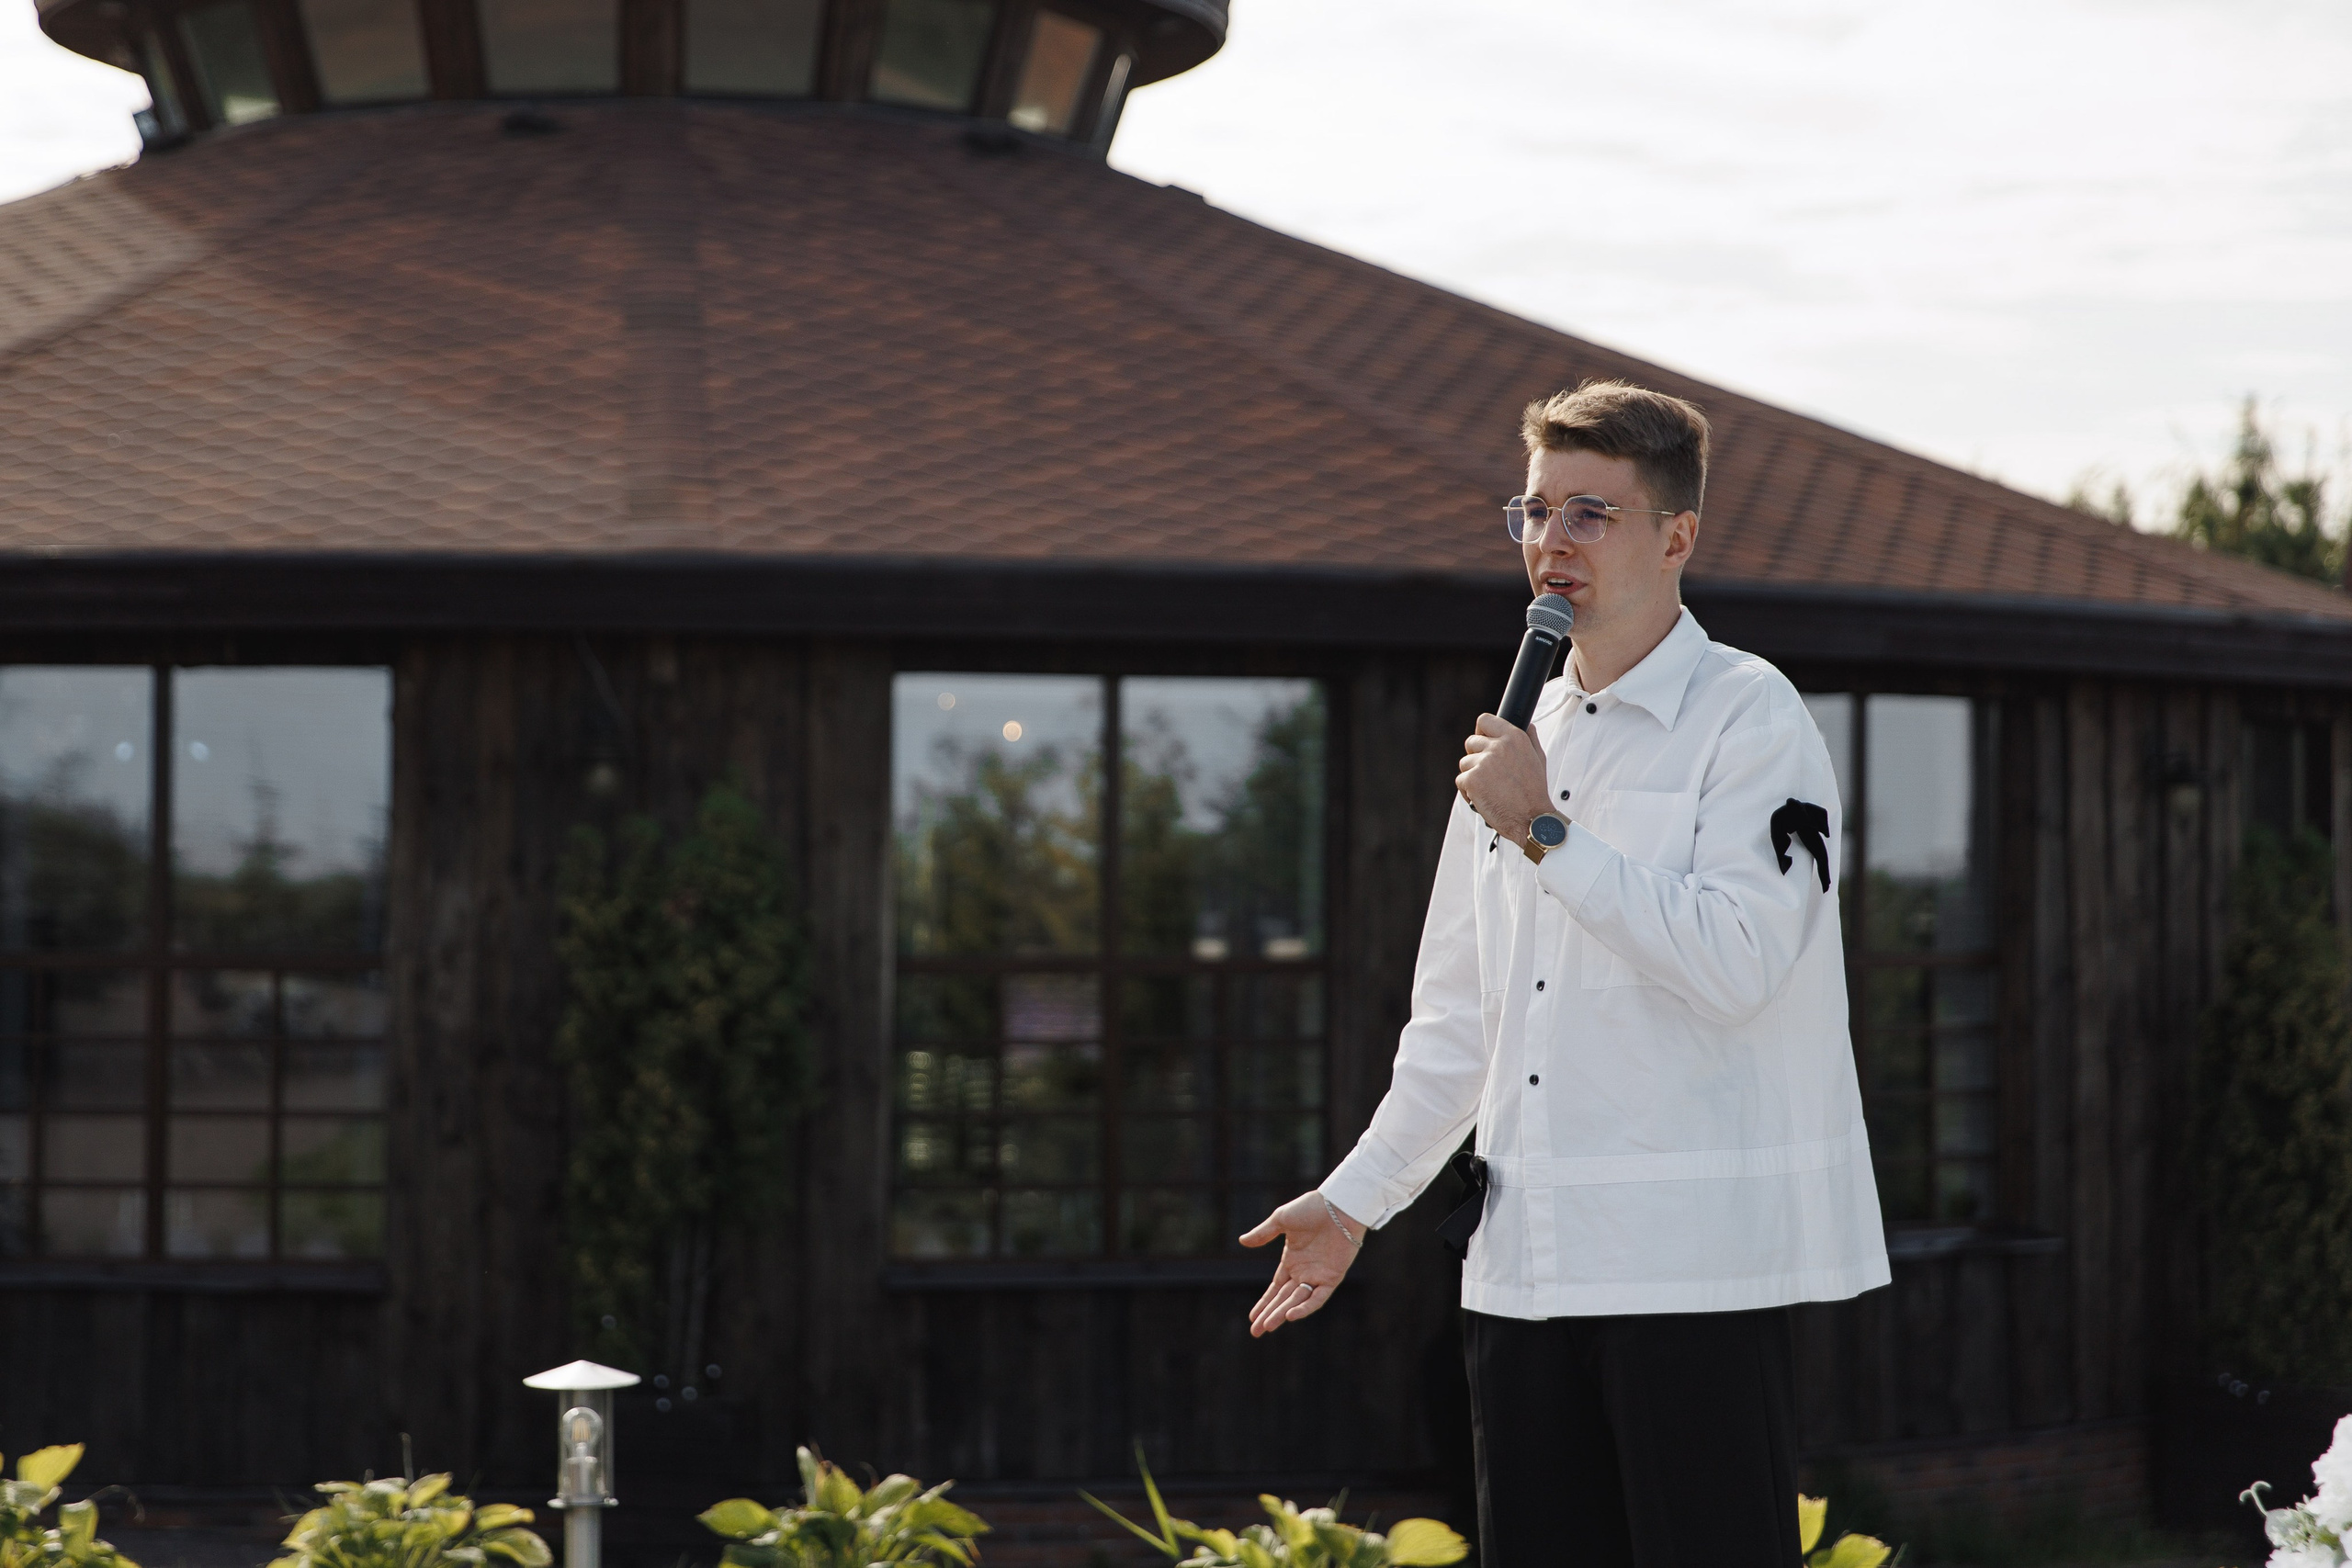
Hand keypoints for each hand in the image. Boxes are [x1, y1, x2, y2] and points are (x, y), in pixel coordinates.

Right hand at [1239, 1190, 1362, 1336]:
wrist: (1338, 1204)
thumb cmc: (1311, 1208)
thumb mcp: (1281, 1220)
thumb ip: (1263, 1233)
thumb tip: (1242, 1241)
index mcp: (1292, 1261)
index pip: (1276, 1288)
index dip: (1264, 1303)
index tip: (1252, 1317)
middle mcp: (1304, 1272)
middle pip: (1283, 1299)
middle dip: (1269, 1315)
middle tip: (1255, 1332)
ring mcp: (1318, 1276)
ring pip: (1297, 1301)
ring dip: (1282, 1313)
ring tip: (1267, 1326)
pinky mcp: (1333, 1277)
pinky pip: (1318, 1298)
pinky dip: (1305, 1308)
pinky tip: (1290, 1315)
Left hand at [1456, 713, 1553, 849]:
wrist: (1532, 819)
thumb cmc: (1534, 792)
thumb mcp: (1539, 758)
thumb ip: (1530, 738)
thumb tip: (1527, 725)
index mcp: (1514, 738)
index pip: (1485, 720)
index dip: (1481, 731)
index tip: (1482, 740)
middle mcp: (1498, 747)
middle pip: (1471, 742)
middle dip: (1476, 757)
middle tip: (1489, 773)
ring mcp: (1483, 763)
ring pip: (1464, 763)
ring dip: (1473, 775)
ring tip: (1490, 788)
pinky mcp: (1472, 780)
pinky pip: (1461, 780)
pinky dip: (1468, 791)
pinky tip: (1483, 797)